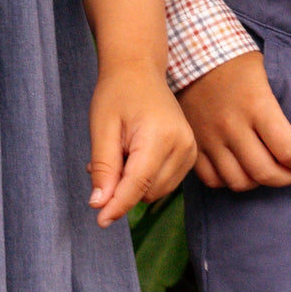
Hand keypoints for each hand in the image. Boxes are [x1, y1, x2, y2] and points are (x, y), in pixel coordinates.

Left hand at [87, 58, 196, 226]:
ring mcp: (190, 150)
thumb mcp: (101, 127)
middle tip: (105, 159)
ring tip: (119, 153)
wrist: (139, 70)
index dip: (117, 205)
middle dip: (122, 187)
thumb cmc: (117, 93)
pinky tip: (132, 156)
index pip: (138, 185)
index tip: (100, 221)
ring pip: (156, 192)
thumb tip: (100, 206)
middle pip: (147, 192)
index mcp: (160, 136)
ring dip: (133, 184)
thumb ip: (103, 168)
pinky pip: (165, 182)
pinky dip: (145, 179)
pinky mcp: (190, 154)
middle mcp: (183, 145)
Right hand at [179, 50, 290, 190]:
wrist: (192, 50)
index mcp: (256, 105)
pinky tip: (237, 168)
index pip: (288, 151)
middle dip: (286, 177)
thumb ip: (279, 106)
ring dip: (257, 181)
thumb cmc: (236, 61)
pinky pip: (211, 179)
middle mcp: (233, 125)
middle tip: (290, 168)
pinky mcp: (194, 142)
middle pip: (265, 173)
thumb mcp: (266, 72)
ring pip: (238, 182)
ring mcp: (210, 136)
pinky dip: (227, 180)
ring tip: (263, 168)